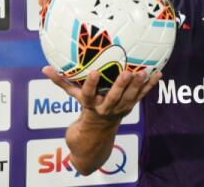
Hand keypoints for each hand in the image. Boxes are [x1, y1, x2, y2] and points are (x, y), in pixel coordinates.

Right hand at [42, 66, 161, 122]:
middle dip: (120, 86)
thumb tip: (44, 67)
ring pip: (130, 98)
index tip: (95, 72)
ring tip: (144, 72)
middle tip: (127, 72)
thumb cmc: (84, 110)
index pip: (89, 95)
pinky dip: (150, 86)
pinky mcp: (130, 107)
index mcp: (90, 106)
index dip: (92, 84)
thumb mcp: (72, 97)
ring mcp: (120, 109)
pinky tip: (159, 73)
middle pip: (114, 98)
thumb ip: (61, 82)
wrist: (96, 136)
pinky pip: (141, 96)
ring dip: (138, 86)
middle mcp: (106, 109)